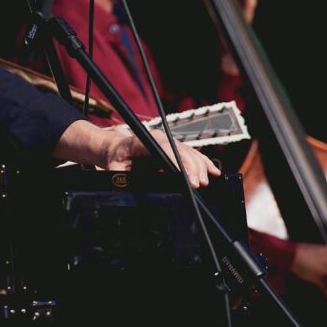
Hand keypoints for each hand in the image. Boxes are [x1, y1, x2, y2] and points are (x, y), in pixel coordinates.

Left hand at [105, 127, 220, 188]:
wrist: (116, 149)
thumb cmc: (115, 160)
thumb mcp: (113, 170)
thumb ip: (121, 178)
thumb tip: (130, 187)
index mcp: (142, 142)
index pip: (164, 148)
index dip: (178, 161)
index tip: (188, 177)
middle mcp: (157, 138)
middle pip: (180, 150)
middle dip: (192, 166)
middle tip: (199, 184)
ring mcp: (167, 142)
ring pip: (188, 151)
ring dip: (199, 166)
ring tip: (206, 182)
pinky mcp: (172, 148)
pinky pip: (190, 153)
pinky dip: (202, 162)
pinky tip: (213, 171)